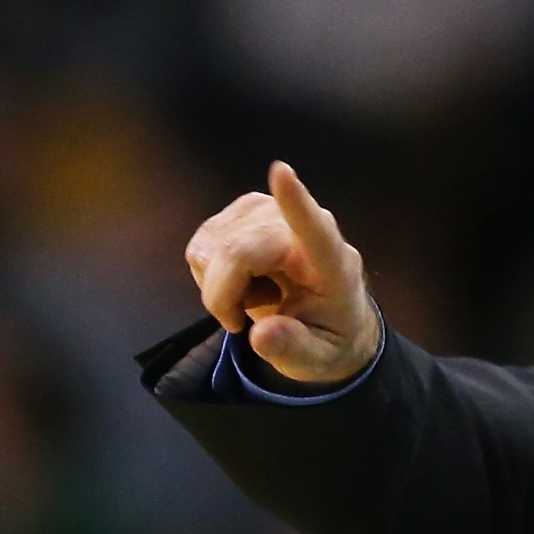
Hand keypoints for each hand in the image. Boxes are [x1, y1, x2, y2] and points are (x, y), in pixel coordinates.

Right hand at [183, 162, 379, 384]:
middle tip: (239, 322)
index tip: (281, 172)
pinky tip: (241, 282)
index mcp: (331, 264)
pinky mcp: (244, 210)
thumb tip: (262, 335)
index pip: (314, 230)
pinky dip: (210, 272)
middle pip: (237, 250)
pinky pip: (203, 243)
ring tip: (253, 297)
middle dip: (222, 295)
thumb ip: (293, 349)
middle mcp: (299, 227)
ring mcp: (268, 212)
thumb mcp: (317, 361)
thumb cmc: (327, 338)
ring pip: (213, 246)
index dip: (294, 202)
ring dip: (219, 284)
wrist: (327, 321)